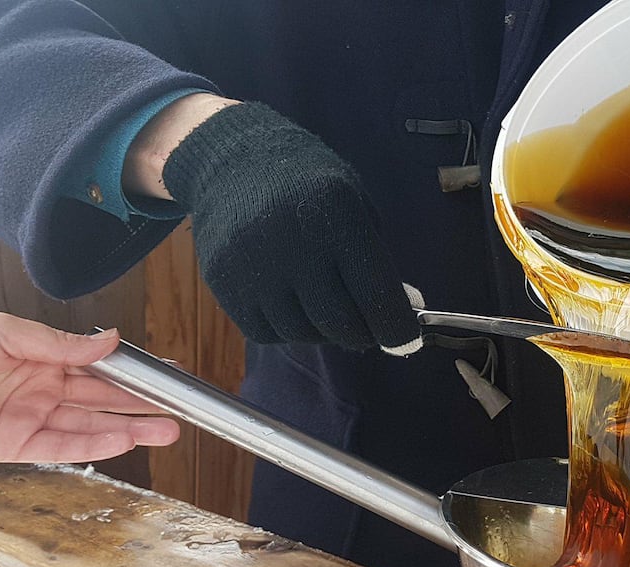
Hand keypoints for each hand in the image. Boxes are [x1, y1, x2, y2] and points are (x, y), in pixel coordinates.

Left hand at [0, 309, 179, 462]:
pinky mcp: (12, 445)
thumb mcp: (5, 332)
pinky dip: (94, 446)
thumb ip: (61, 344)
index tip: (169, 376)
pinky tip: (123, 441)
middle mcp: (41, 389)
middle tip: (181, 411)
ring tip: (166, 431)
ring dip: (129, 430)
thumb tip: (109, 341)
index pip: (100, 368)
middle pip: (104, 401)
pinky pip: (62, 448)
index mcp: (42, 357)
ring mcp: (29, 418)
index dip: (136, 373)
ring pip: (90, 427)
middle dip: (144, 406)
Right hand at [155, 100, 419, 352]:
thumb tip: (404, 311)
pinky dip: (286, 329)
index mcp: (333, 214)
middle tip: (368, 326)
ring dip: (323, 332)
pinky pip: (265, 333)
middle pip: (339, 323)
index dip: (397, 329)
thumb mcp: (356, 204)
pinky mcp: (223, 284)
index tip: (406, 341)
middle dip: (362, 333)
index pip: (375, 294)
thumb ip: (377, 259)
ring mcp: (252, 266)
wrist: (233, 162)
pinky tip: (291, 303)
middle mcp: (291, 243)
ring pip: (302, 334)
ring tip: (325, 304)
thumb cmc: (310, 185)